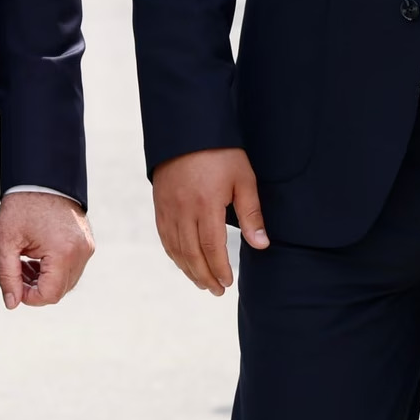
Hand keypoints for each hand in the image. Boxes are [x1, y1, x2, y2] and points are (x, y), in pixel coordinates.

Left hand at [0, 191, 94, 310]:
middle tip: (18, 270)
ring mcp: (87, 247)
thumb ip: (8, 275)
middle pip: (59, 291)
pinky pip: (73, 268)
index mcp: (63, 252)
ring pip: (67, 282)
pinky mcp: (87, 243)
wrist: (42, 177)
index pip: (48, 295)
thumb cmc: (22, 205)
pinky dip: (55, 269)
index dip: (28, 297)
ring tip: (26, 261)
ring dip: (46, 279)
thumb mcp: (7, 240)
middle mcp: (81, 252)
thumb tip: (12, 303)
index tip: (14, 283)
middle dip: (36, 287)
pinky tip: (39, 255)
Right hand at [150, 147, 268, 295]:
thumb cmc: (220, 153)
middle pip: (191, 254)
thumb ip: (251, 214)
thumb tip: (261, 245)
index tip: (228, 283)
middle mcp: (182, 210)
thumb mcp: (243, 179)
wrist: (187, 128)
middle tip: (217, 291)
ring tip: (202, 282)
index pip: (211, 248)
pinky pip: (164, 236)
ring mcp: (167, 207)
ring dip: (188, 269)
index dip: (219, 269)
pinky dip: (173, 254)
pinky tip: (183, 262)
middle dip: (204, 276)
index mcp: (205, 205)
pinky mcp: (159, 203)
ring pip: (175, 248)